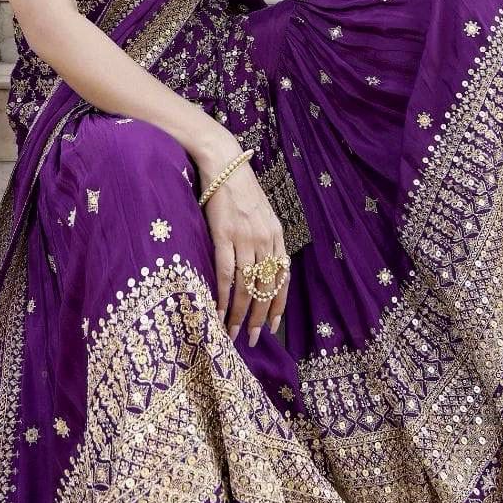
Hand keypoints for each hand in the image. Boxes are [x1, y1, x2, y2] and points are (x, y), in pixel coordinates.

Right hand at [193, 128, 289, 345]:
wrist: (224, 163)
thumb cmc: (239, 188)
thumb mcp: (261, 213)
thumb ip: (264, 239)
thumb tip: (261, 267)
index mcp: (276, 235)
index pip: (282, 278)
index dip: (278, 304)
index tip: (273, 326)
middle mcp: (265, 239)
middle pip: (266, 286)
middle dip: (260, 316)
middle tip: (253, 339)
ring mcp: (245, 238)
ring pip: (247, 285)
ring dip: (240, 313)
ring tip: (233, 333)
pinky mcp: (224, 235)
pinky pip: (227, 273)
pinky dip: (224, 296)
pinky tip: (219, 311)